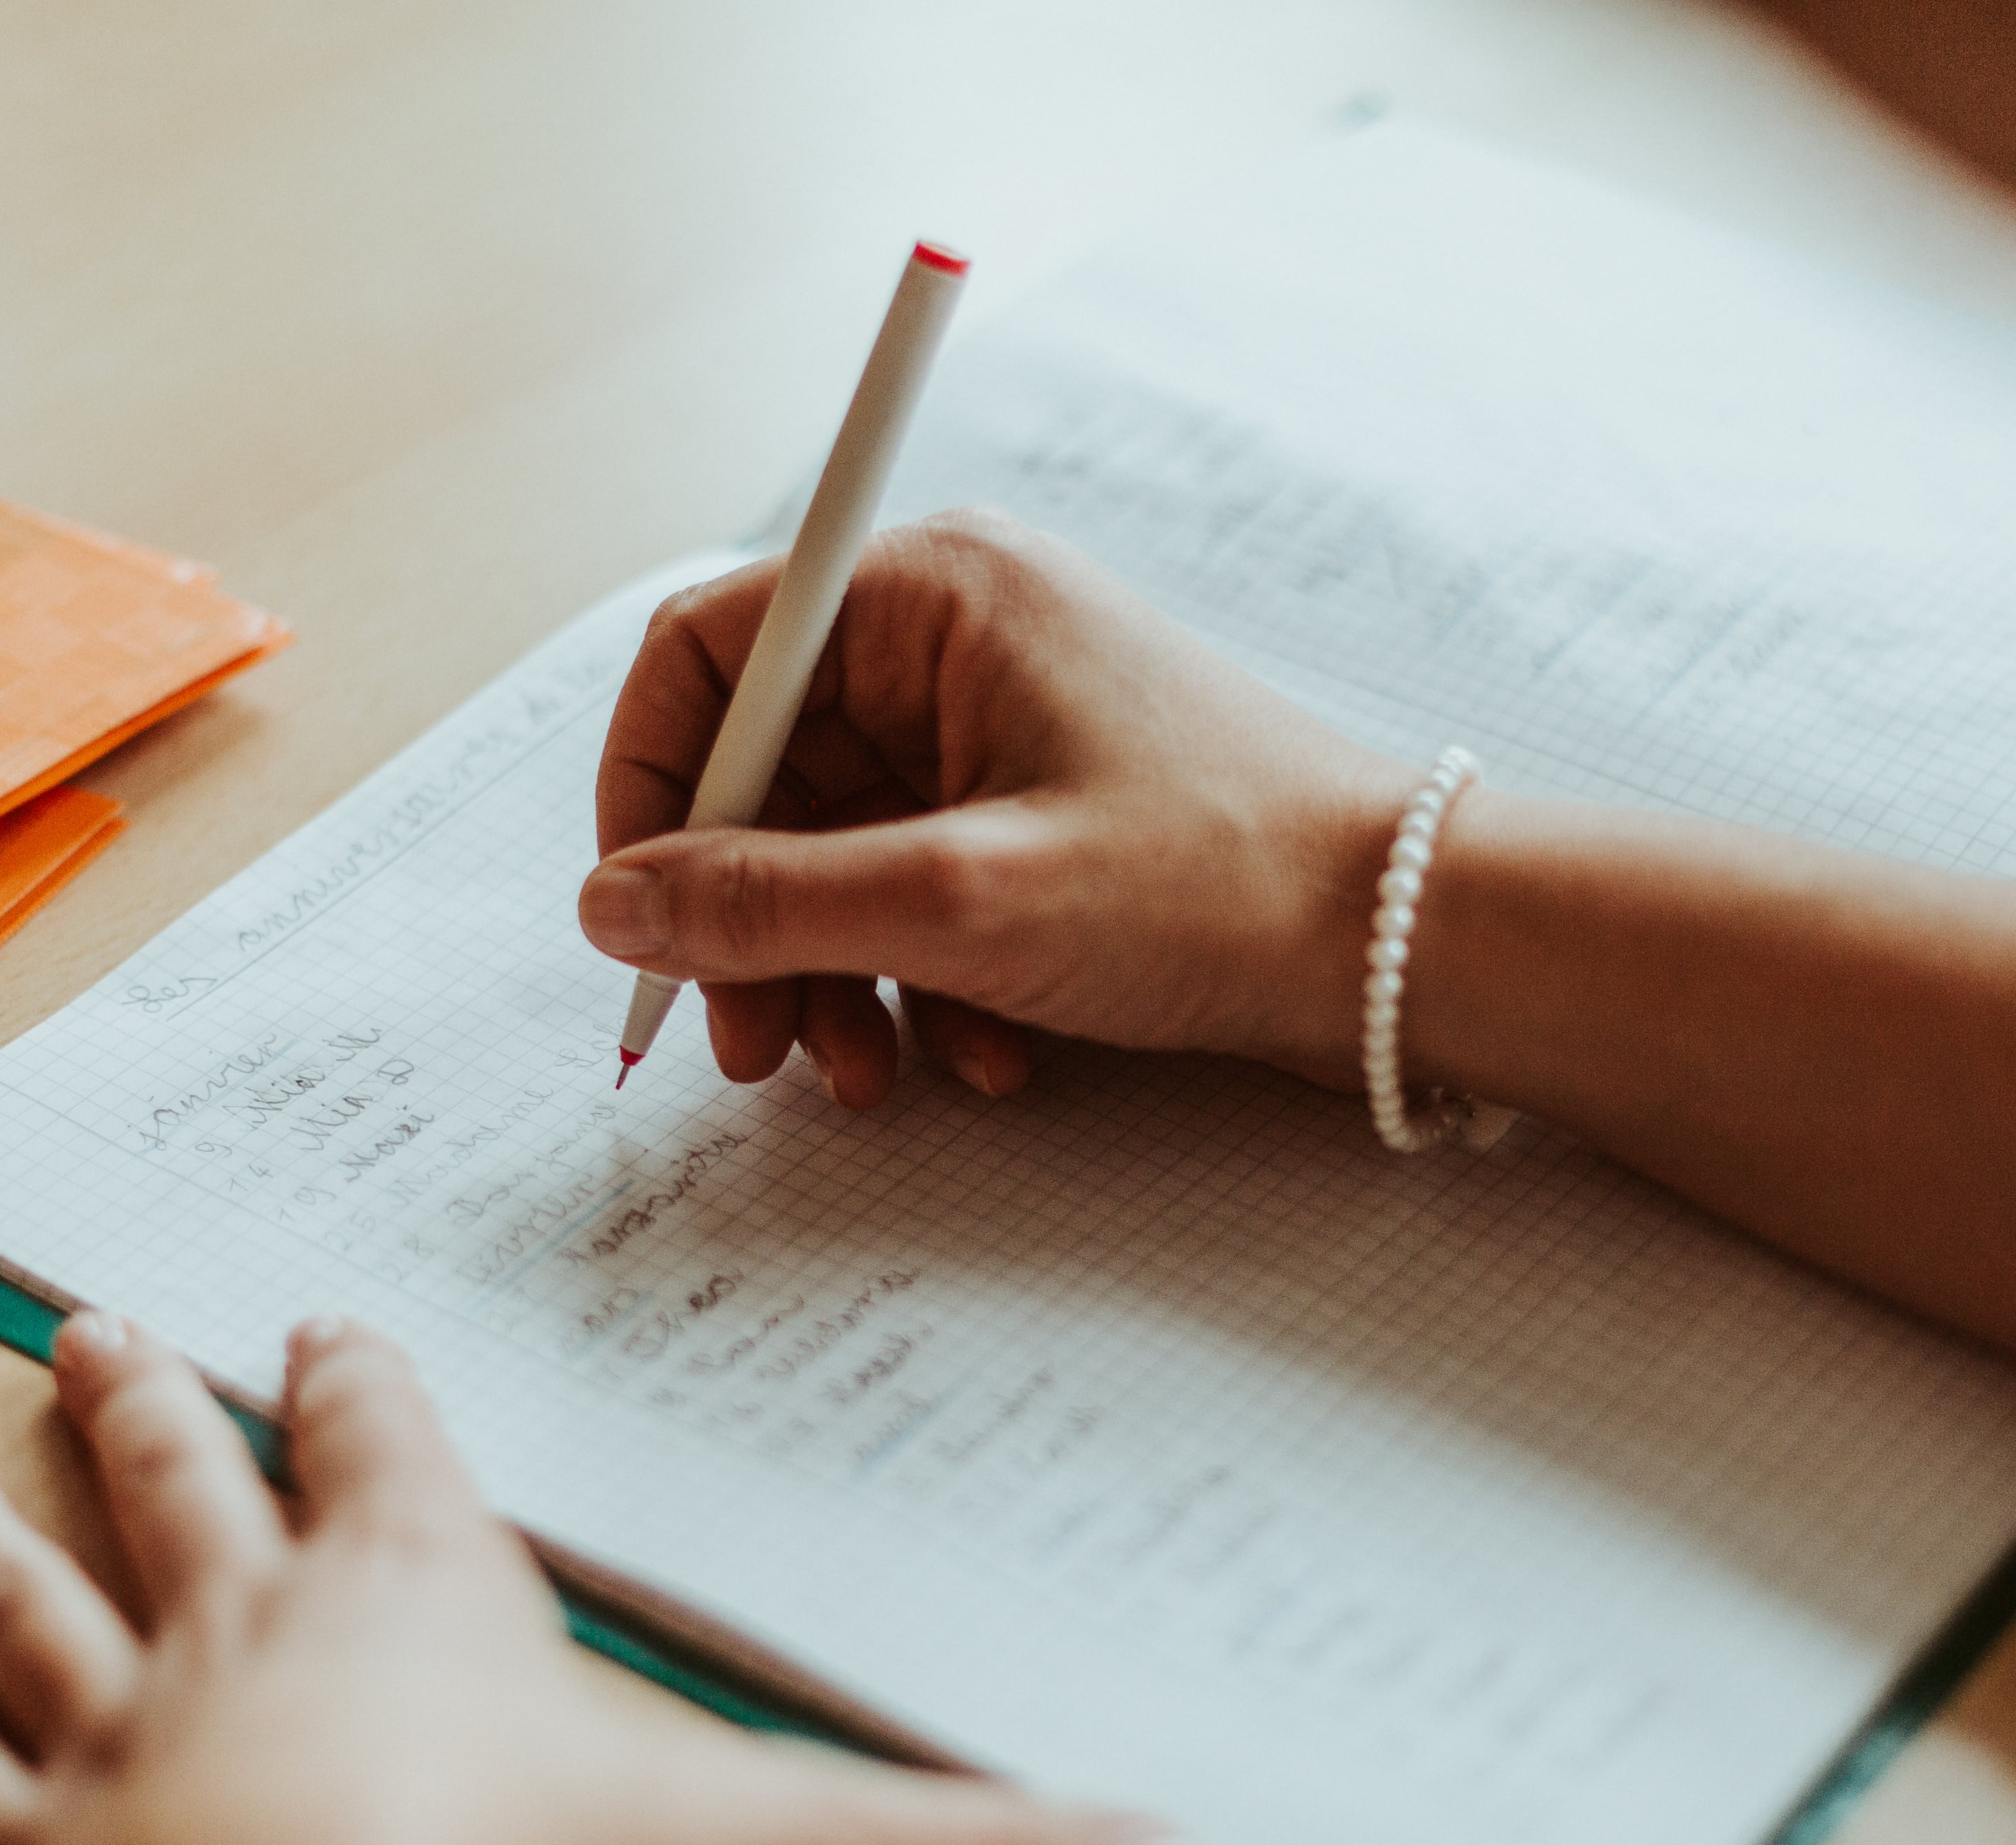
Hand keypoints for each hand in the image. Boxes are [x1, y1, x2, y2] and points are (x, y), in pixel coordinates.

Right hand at [581, 508, 1417, 1106]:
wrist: (1403, 945)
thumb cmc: (1216, 883)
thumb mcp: (960, 902)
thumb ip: (767, 903)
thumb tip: (613, 908)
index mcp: (932, 593)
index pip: (708, 653)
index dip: (649, 794)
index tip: (641, 921)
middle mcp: (959, 639)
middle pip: (767, 775)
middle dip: (753, 925)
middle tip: (751, 1049)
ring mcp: (1004, 728)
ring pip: (841, 853)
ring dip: (837, 977)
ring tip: (868, 1080)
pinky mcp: (1045, 814)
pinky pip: (924, 891)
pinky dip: (928, 983)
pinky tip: (982, 1058)